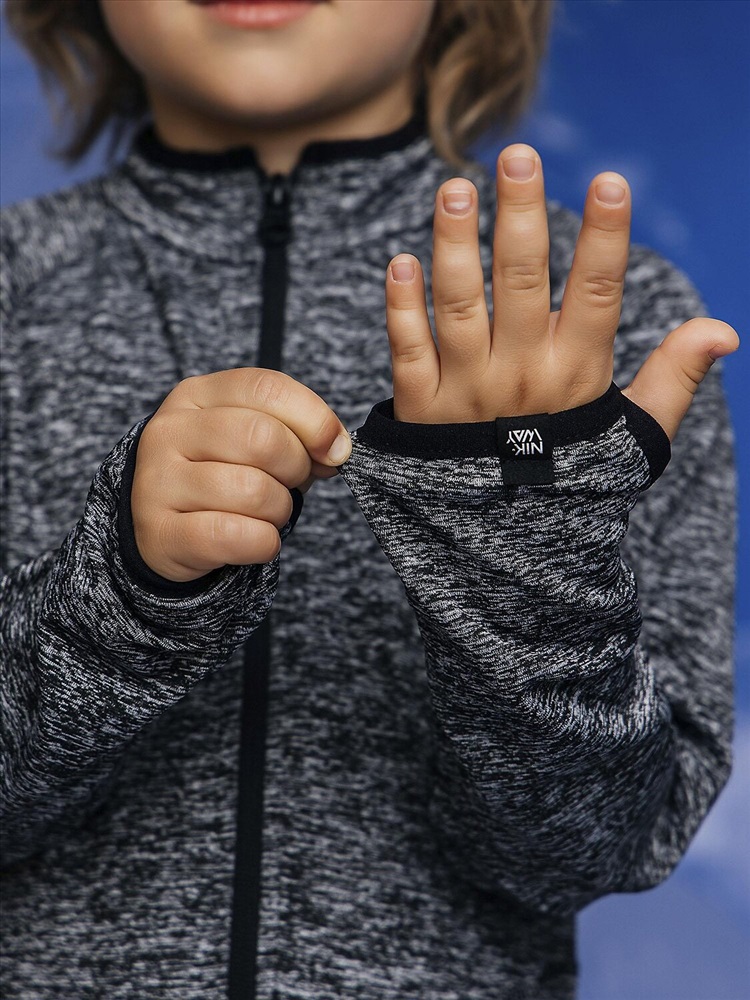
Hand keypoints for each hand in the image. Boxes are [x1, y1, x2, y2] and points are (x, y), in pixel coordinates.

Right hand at [131, 368, 350, 581]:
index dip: (315, 420)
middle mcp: (170, 431)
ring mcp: (159, 481)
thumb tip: (335, 450)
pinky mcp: (161, 532)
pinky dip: (263, 543)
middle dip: (296, 468)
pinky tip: (257, 540)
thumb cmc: (225, 474)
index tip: (334, 451)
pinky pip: (234, 536)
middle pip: (262, 438)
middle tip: (290, 484)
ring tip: (267, 513)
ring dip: (279, 510)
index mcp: (197, 395)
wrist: (166, 528)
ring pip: (252, 491)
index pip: (267, 389)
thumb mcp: (256, 439)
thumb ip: (299, 433)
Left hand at [384, 143, 738, 442]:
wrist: (504, 541)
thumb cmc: (570, 473)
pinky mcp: (420, 409)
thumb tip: (723, 331)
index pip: (598, 295)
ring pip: (459, 307)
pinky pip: (406, 351)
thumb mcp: (632, 433)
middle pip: (521, 284)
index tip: (608, 181)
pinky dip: (401, 308)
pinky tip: (399, 261)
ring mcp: (466, 392)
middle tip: (518, 155)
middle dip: (521, 217)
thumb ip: (673, 377)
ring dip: (455, 246)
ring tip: (456, 188)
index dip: (604, 237)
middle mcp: (521, 376)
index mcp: (577, 375)